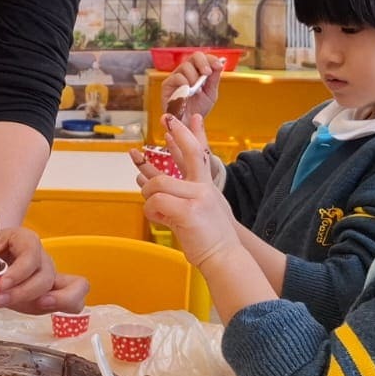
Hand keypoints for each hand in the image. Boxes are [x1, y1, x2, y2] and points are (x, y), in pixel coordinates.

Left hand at [0, 227, 86, 312]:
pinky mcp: (55, 293)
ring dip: (53, 301)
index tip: (0, 286)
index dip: (17, 273)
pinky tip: (46, 309)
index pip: (30, 255)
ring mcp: (52, 275)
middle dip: (22, 292)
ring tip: (33, 307)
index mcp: (25, 240)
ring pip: (69, 287)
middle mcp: (42, 257)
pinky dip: (66, 306)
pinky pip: (76, 300)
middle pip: (45, 276)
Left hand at [135, 114, 239, 268]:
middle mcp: (205, 188)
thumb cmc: (210, 240)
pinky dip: (151, 212)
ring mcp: (198, 198)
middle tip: (167, 119)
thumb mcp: (201, 212)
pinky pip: (155, 202)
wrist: (225, 258)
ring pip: (158, 184)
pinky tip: (160, 220)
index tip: (188, 117)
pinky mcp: (188, 211)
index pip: (200, 154)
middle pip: (191, 153)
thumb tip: (154, 188)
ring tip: (155, 209)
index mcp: (208, 187)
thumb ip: (183, 198)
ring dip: (149, 196)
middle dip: (178, 134)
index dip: (192, 135)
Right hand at [161, 53, 225, 121]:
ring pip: (185, 66)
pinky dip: (185, 83)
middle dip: (203, 63)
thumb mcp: (211, 93)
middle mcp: (187, 71)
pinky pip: (176, 77)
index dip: (211, 59)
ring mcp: (176, 77)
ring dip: (194, 77)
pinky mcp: (167, 85)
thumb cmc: (198, 109)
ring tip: (197, 90)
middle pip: (195, 56)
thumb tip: (219, 65)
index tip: (218, 66)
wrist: (189, 124)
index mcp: (198, 71)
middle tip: (207, 73)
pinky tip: (188, 93)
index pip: (204, 58)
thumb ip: (214, 79)